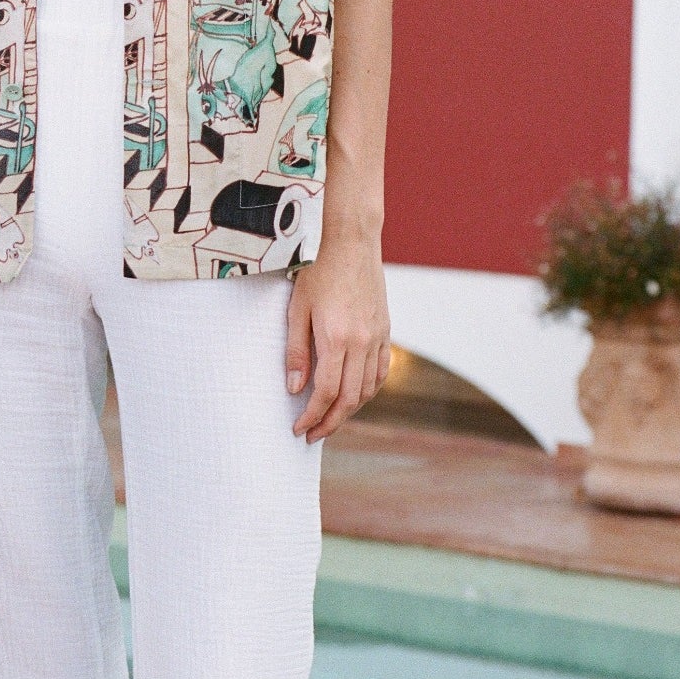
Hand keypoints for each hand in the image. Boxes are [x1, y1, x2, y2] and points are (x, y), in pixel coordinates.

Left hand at [286, 238, 392, 443]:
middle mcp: (362, 343)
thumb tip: (294, 388)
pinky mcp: (385, 331)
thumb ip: (296, 351)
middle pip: (350, 398)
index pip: (327, 392)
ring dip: (350, 411)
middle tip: (313, 435)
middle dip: (330, 422)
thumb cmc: (318, 272)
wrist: (352, 244)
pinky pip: (380, 372)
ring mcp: (377, 338)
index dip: (313, 416)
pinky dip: (369, 391)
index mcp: (337, 338)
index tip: (299, 428)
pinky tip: (355, 396)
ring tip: (330, 419)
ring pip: (368, 389)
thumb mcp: (297, 309)